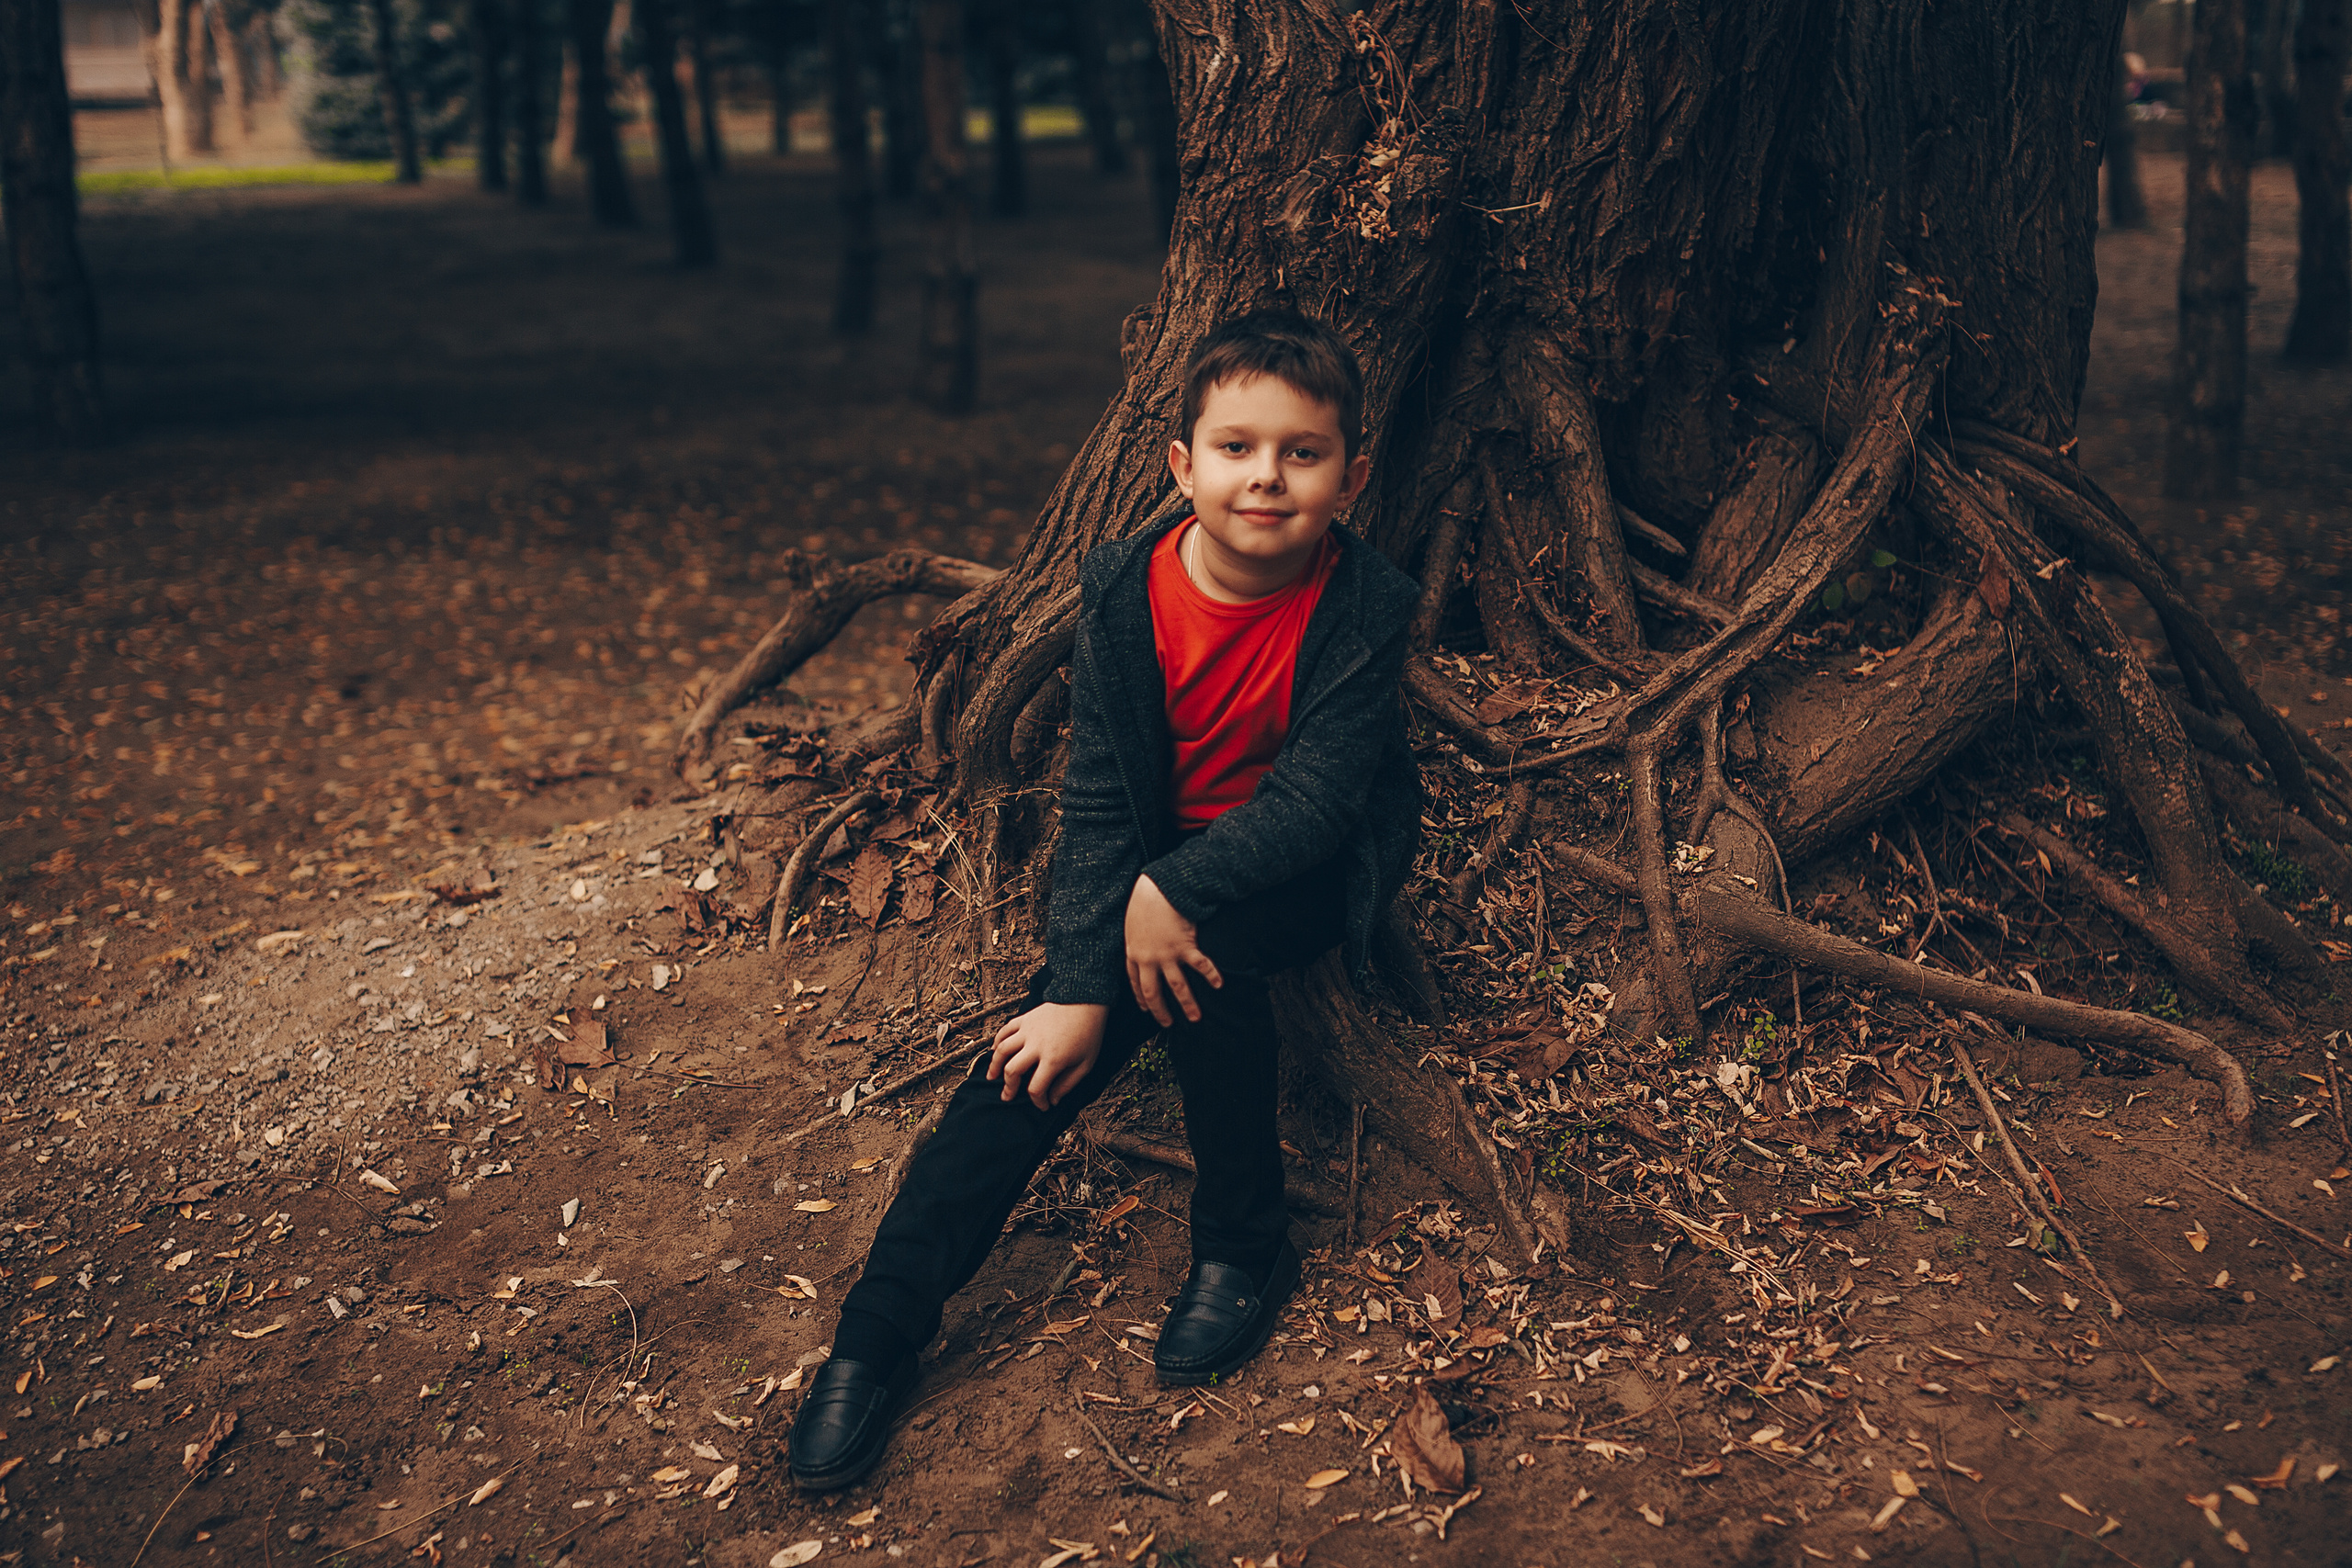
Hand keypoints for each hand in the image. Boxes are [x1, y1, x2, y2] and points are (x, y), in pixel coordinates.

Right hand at [988, 1002, 1107, 1109]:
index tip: (1043, 1105)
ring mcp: (1028, 1030)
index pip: (1036, 1088)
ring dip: (994, 1066)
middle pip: (1013, 1071)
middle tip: (1008, 1096)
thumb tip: (1053, 1100)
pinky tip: (995, 1051)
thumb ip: (1068, 1084)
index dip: (1038, 1101)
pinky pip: (1004, 1031)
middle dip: (1009, 1087)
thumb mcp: (1086, 1063)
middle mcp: (1036, 1045)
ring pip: (1002, 1050)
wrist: (1085, 1000)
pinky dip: (997, 1042)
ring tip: (992, 1077)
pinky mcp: (1025, 1019)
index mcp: (1053, 1059)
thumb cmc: (1089, 1033)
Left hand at [1124, 875, 1222, 1026]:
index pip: (1136, 983)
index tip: (1146, 1009)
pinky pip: (1200, 966)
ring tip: (1195, 1018)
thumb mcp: (1132, 923)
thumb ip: (1137, 939)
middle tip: (1168, 1024)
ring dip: (1187, 1004)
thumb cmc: (1144, 901)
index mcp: (1134, 953)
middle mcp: (1149, 959)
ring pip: (1177, 987)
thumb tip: (1140, 944)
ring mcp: (1167, 955)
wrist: (1158, 889)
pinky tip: (1219, 985)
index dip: (1141, 998)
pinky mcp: (1185, 947)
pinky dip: (1211, 975)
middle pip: (1154, 992)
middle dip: (1161, 1011)